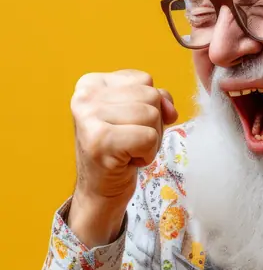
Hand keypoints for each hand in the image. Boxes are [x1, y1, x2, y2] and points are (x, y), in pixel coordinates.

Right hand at [68, 69, 177, 245]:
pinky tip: (128, 160)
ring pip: (152, 115)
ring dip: (150, 140)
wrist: (100, 189)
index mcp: (91, 82)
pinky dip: (147, 154)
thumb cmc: (121, 150)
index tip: (126, 125)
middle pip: (151, 96)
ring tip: (129, 150)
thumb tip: (170, 109)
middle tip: (129, 142)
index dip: (149, 106)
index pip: (145, 80)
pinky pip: (149, 138)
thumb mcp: (137, 115)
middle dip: (151, 124)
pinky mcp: (100, 140)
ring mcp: (89, 117)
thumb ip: (157, 100)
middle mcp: (85, 96)